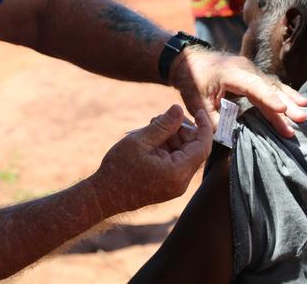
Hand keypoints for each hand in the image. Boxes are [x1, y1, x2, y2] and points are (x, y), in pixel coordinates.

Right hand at [88, 105, 212, 214]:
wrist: (103, 196)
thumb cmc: (119, 170)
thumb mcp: (140, 141)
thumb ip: (163, 125)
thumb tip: (179, 109)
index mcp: (177, 172)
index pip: (203, 146)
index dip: (203, 126)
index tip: (199, 111)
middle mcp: (180, 182)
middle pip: (193, 148)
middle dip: (181, 130)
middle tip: (161, 117)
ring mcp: (174, 185)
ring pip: (183, 154)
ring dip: (171, 137)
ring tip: (151, 127)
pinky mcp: (167, 185)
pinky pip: (174, 162)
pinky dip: (167, 148)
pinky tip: (151, 140)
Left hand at [169, 48, 306, 137]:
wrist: (189, 61)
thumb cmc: (192, 82)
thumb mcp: (197, 103)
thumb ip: (214, 120)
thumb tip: (232, 137)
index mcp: (231, 73)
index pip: (254, 86)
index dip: (268, 99)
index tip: (283, 109)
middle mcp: (246, 69)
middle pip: (269, 87)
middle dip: (286, 104)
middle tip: (301, 119)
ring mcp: (252, 70)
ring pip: (274, 86)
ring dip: (289, 100)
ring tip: (304, 112)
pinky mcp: (254, 75)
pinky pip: (271, 85)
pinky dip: (284, 94)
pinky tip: (298, 102)